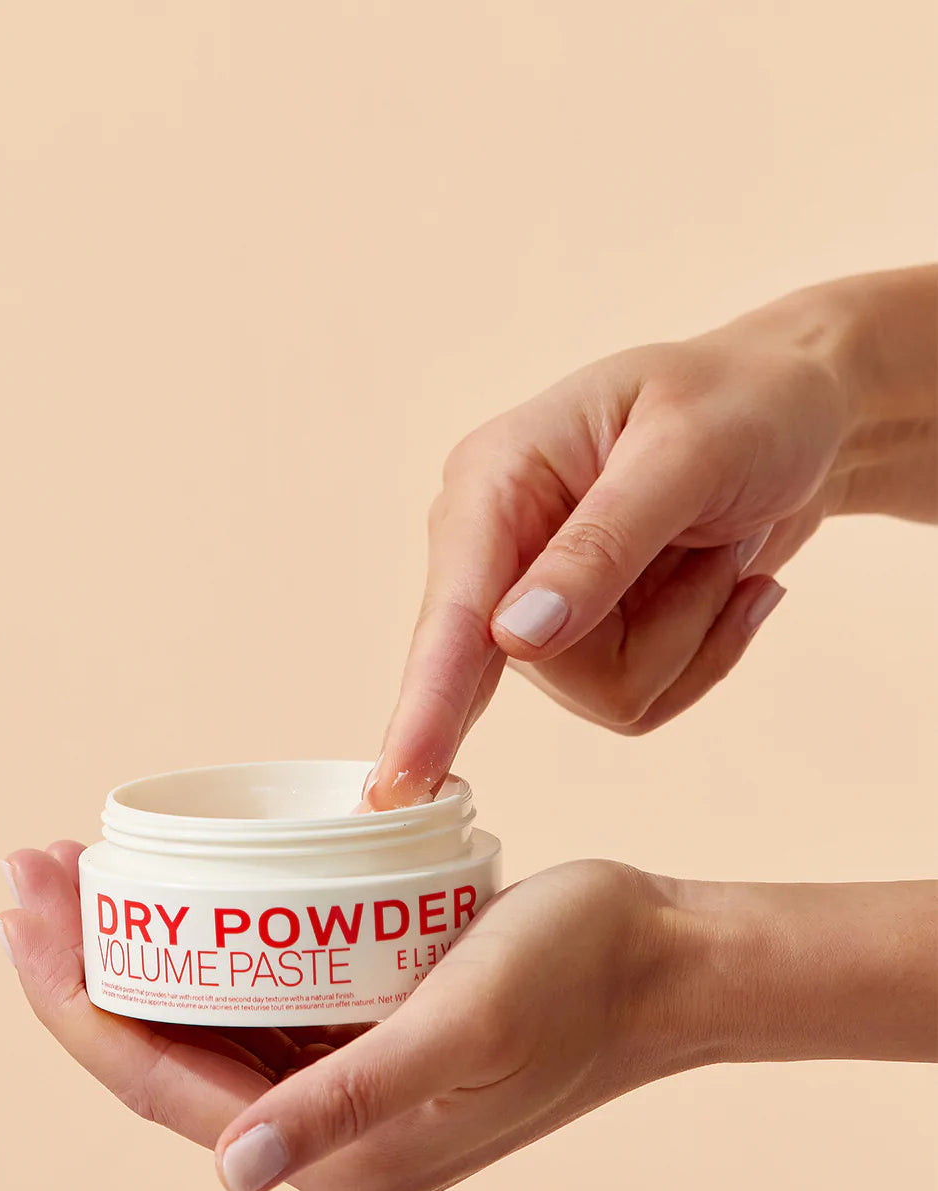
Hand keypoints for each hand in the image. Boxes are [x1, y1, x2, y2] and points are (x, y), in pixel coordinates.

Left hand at [0, 847, 935, 1190]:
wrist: (662, 960)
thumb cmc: (575, 978)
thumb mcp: (461, 1028)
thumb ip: (349, 1102)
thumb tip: (234, 1173)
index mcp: (332, 1159)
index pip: (156, 1083)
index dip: (75, 1001)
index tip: (23, 909)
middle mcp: (322, 1135)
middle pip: (162, 1048)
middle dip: (81, 962)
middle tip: (28, 865)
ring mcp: (340, 1082)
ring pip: (200, 1015)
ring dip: (135, 943)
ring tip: (76, 863)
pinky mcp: (362, 1032)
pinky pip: (252, 993)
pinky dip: (203, 939)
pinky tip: (177, 885)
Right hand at [365, 267, 937, 807]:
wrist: (802, 412)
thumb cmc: (743, 403)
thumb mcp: (686, 453)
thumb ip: (600, 545)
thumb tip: (516, 637)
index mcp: (493, 482)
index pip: (454, 610)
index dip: (428, 698)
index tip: (400, 777)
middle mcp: (495, 551)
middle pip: (548, 668)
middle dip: (662, 627)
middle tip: (724, 547)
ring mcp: (535, 603)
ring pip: (606, 692)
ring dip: (693, 631)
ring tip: (721, 551)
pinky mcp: (581, 641)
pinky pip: (639, 698)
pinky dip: (706, 648)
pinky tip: (726, 582)